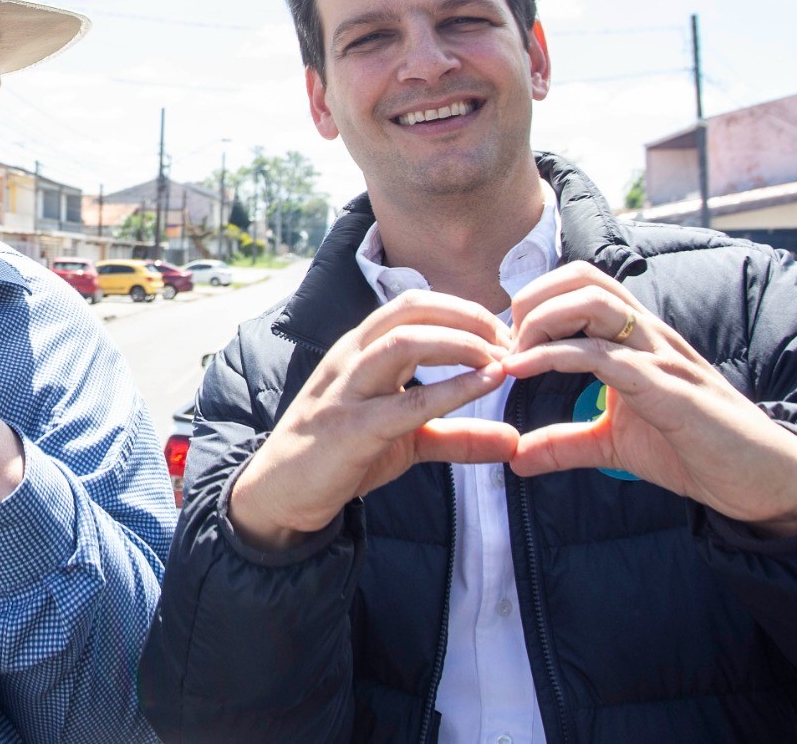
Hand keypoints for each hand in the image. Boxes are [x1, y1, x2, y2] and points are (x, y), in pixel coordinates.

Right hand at [229, 290, 518, 550]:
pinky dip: (452, 390)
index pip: (415, 304)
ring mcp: (348, 389)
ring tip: (500, 360)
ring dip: (461, 343)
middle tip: (511, 342)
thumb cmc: (340, 456)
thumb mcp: (407, 440)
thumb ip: (458, 435)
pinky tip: (486, 386)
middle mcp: (352, 357)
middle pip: (413, 308)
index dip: (464, 310)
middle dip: (469, 317)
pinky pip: (407, 402)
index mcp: (360, 348)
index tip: (505, 335)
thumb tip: (513, 441)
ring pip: (405, 341)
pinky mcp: (352, 428)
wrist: (282, 492)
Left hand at [501, 262, 796, 536]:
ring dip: (542, 320)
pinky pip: (605, 356)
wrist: (760, 480)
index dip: (535, 302)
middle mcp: (648, 334)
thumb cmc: (694, 450)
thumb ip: (565, 443)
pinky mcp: (667, 388)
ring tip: (514, 356)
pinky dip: (556, 356)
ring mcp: (660, 356)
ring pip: (594, 301)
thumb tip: (515, 457)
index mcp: (636, 338)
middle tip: (505, 343)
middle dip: (532, 299)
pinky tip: (524, 371)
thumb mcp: (613, 446)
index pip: (581, 285)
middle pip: (583, 277)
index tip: (506, 343)